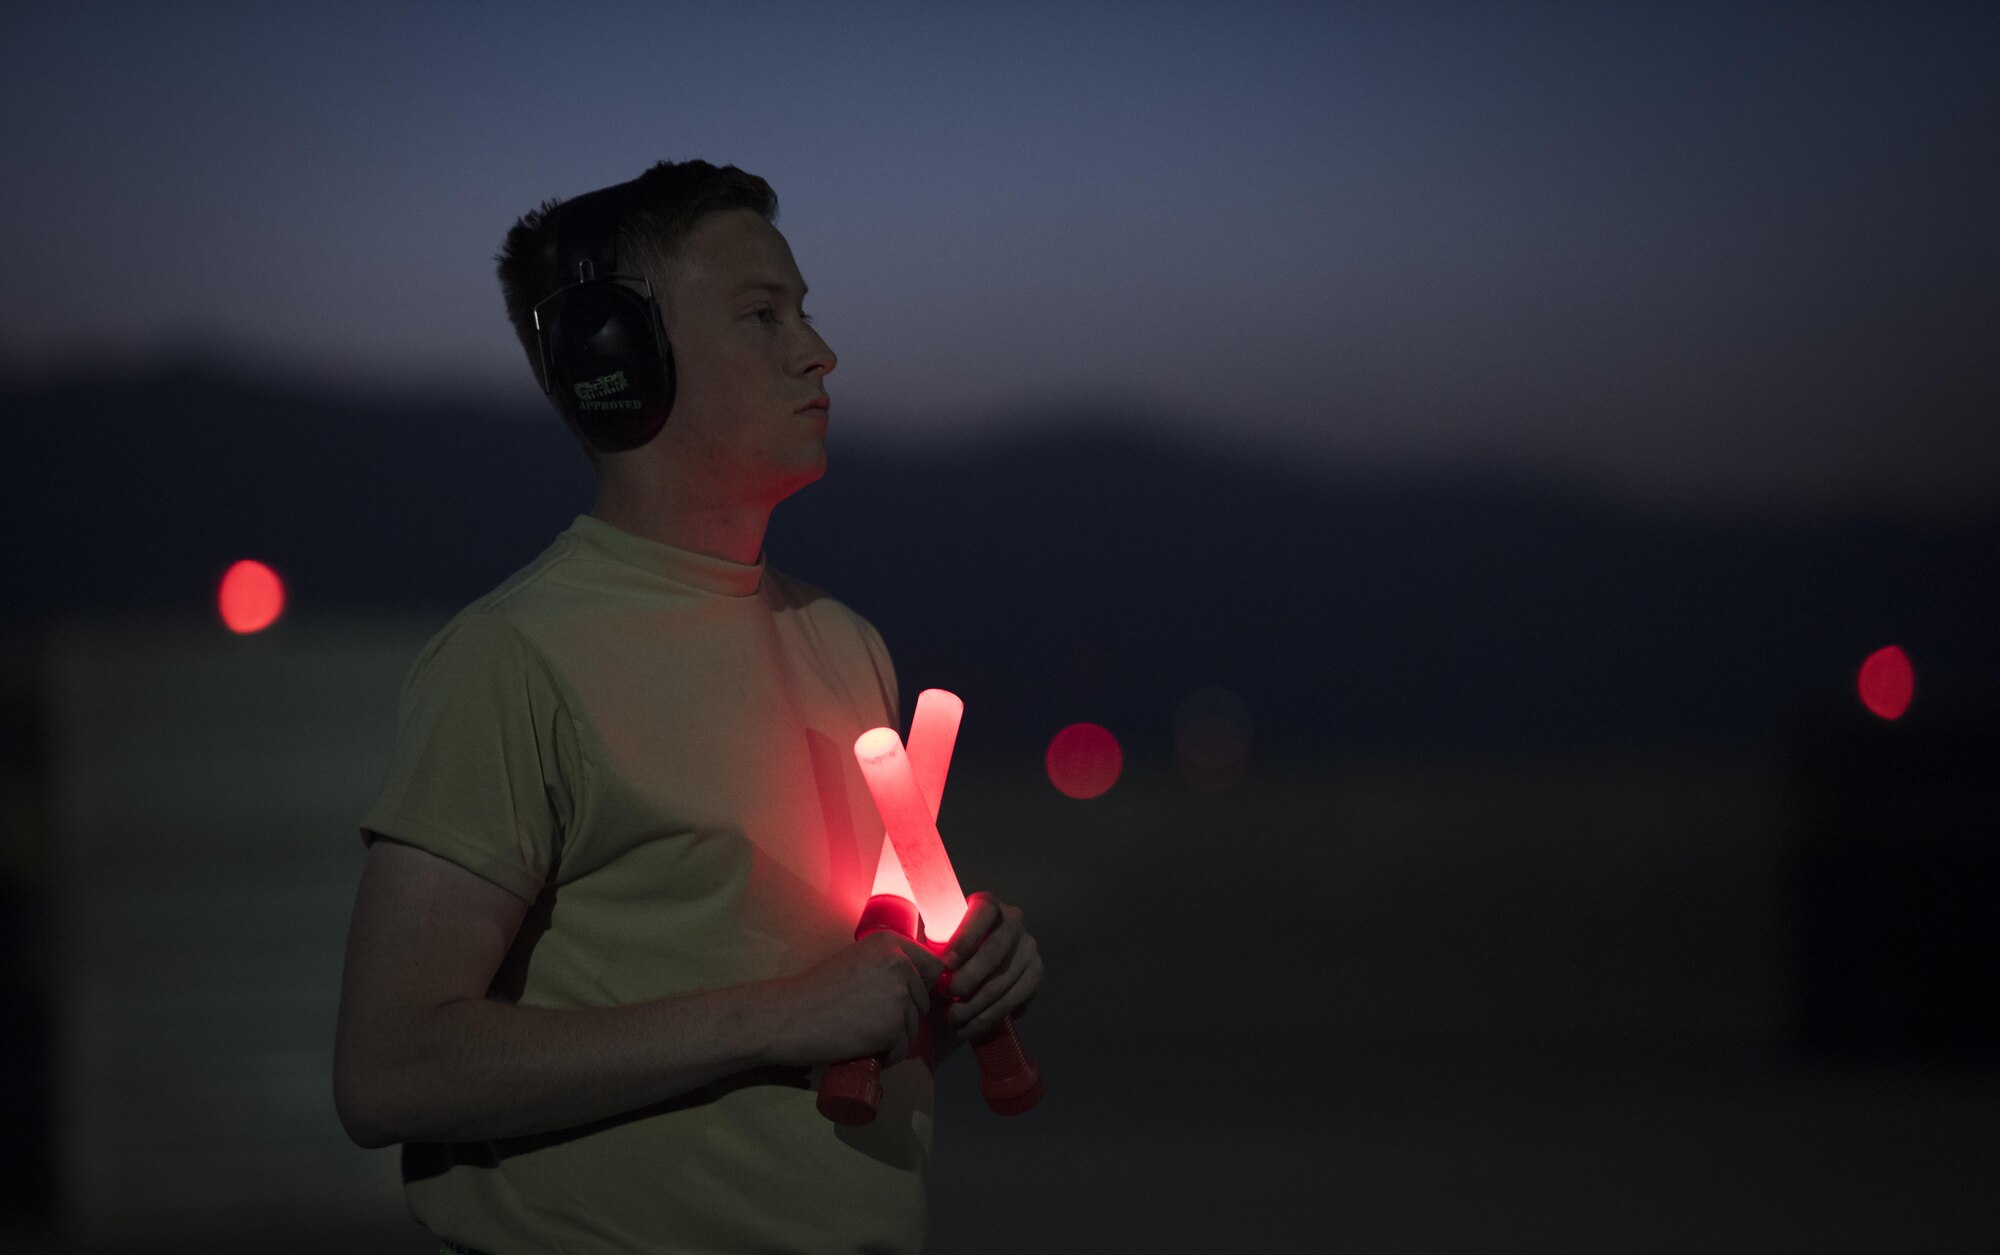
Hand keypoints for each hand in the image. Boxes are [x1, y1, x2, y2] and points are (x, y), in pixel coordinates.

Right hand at [766, 931, 945, 1067]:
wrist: (789, 1015)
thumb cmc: (817, 992)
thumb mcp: (858, 961)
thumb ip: (886, 964)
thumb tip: (916, 983)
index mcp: (891, 943)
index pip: (932, 967)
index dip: (919, 987)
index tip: (898, 1000)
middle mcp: (900, 963)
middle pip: (923, 1001)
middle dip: (904, 1017)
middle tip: (870, 1021)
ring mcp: (898, 995)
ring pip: (913, 1027)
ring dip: (893, 1038)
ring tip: (862, 1034)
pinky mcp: (892, 1026)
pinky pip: (901, 1049)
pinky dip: (886, 1055)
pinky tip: (863, 1048)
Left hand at [936, 892, 1041, 1039]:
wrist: (981, 960)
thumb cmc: (953, 947)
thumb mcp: (942, 934)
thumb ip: (933, 941)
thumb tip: (919, 960)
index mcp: (988, 904)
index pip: (981, 914)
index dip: (964, 939)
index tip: (945, 965)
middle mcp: (1014, 921)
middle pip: (993, 952)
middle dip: (968, 979)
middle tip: (948, 997)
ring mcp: (1028, 947)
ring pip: (1003, 981)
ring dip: (976, 1006)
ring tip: (954, 1019)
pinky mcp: (1036, 972)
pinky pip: (1015, 999)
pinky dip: (990, 1017)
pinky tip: (971, 1027)